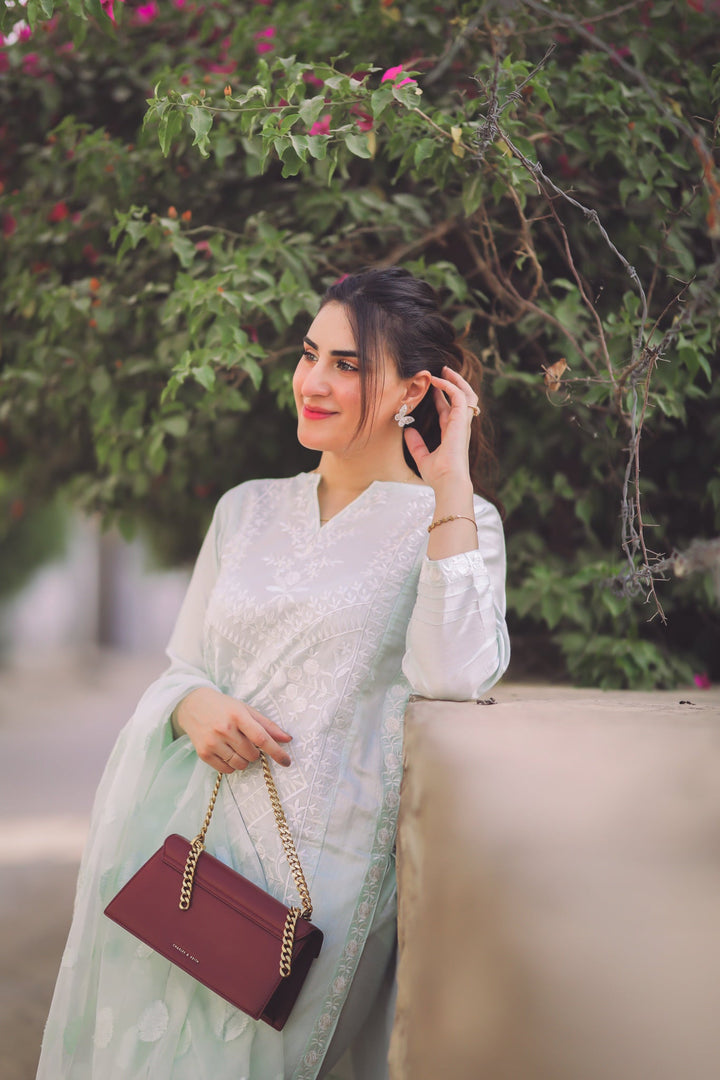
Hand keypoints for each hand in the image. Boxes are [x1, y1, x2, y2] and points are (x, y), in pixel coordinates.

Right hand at [172, 686, 292, 773]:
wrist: (193, 705)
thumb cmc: (224, 707)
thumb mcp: (246, 710)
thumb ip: (267, 725)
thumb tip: (287, 739)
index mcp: (238, 715)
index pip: (261, 738)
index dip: (277, 752)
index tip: (287, 761)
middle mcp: (224, 729)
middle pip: (252, 754)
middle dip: (255, 752)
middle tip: (247, 742)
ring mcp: (212, 742)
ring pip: (240, 764)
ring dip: (244, 760)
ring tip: (237, 747)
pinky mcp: (203, 753)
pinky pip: (226, 770)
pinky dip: (232, 765)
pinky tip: (228, 753)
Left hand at [403, 365, 477, 490]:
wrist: (448, 481)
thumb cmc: (438, 475)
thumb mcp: (422, 457)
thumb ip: (416, 444)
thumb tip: (408, 431)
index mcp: (452, 433)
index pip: (448, 409)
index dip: (441, 396)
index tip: (431, 386)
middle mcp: (460, 426)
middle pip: (462, 398)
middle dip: (454, 382)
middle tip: (442, 371)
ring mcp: (463, 422)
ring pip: (467, 394)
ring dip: (456, 380)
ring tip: (445, 369)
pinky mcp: (461, 420)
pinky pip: (459, 396)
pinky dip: (449, 386)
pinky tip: (436, 381)